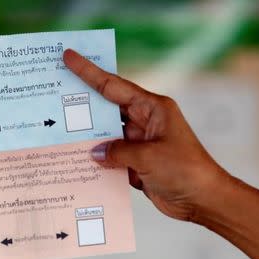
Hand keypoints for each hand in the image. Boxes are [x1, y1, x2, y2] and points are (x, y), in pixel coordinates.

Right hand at [63, 49, 226, 221]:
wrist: (203, 199)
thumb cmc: (185, 170)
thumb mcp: (149, 157)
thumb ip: (117, 152)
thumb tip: (94, 153)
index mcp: (151, 108)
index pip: (113, 86)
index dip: (89, 72)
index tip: (69, 57)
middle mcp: (143, 121)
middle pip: (106, 109)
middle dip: (83, 104)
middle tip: (55, 95)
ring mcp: (138, 142)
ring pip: (106, 135)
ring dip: (88, 138)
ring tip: (60, 134)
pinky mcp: (136, 162)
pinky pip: (110, 156)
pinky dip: (97, 160)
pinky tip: (78, 162)